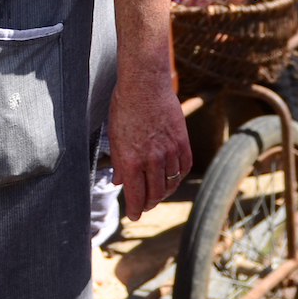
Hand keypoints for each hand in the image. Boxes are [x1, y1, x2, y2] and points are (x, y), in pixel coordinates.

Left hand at [108, 66, 190, 220]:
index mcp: (130, 160)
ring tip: (157, 194)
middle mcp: (151, 160)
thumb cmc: (124, 106)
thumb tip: (118, 181)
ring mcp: (169, 152)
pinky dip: (178, 176)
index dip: (135, 209)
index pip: (135, 195)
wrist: (145, 84)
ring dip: (163, 192)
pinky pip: (184, 167)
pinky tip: (172, 178)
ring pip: (170, 183)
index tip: (134, 215)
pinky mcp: (182, 142)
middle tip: (144, 206)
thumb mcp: (113, 135)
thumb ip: (117, 161)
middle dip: (148, 203)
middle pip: (154, 193)